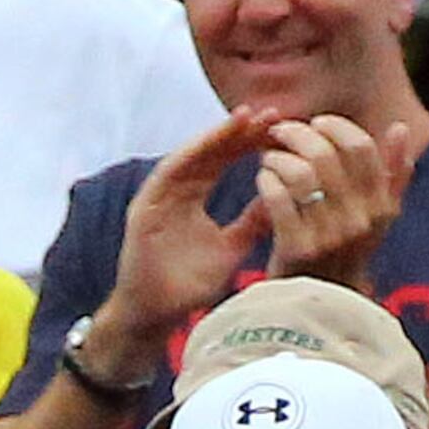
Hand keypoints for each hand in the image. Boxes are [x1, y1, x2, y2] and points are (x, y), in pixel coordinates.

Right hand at [89, 106, 274, 368]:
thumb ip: (252, 223)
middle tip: (272, 113)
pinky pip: (168, 174)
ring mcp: (159, 196)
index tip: (281, 129)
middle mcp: (176, 189)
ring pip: (191, 155)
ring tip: (245, 118)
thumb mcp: (231, 249)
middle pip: (211, 151)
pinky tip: (211, 142)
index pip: (226, 160)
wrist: (155, 314)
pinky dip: (189, 155)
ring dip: (217, 136)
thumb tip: (284, 197)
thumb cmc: (189, 286)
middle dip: (240, 131)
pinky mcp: (144, 206)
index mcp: (194, 195)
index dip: (251, 143)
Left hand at [256, 114, 414, 288]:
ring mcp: (329, 237)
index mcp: (381, 208)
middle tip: (282, 132)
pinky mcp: (298, 250)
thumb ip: (393, 174)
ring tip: (270, 157)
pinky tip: (263, 179)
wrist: (321, 307)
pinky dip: (266, 180)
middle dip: (298, 134)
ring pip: (300, 173)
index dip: (336, 127)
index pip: (361, 148)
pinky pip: (278, 198)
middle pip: (326, 155)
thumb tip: (400, 127)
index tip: (317, 124)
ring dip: (279, 157)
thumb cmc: (344, 254)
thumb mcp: (377, 219)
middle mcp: (359, 222)